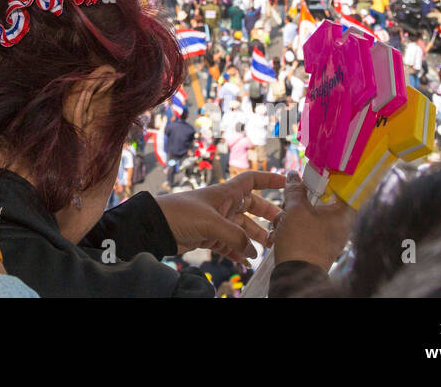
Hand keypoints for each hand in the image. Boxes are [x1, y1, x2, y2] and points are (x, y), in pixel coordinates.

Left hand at [157, 171, 283, 261]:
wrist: (155, 226)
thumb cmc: (180, 214)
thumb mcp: (211, 223)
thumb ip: (235, 236)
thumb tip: (252, 249)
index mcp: (224, 193)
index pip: (251, 181)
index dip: (268, 179)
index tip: (285, 182)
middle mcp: (222, 206)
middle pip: (251, 207)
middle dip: (267, 216)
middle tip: (281, 227)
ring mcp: (216, 222)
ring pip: (242, 229)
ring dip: (254, 238)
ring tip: (267, 249)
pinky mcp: (208, 237)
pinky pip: (229, 244)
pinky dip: (238, 252)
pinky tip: (246, 261)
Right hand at [272, 171, 354, 269]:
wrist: (296, 276)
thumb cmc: (301, 243)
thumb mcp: (295, 209)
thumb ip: (295, 190)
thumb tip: (293, 175)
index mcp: (343, 215)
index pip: (345, 189)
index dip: (332, 178)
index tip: (319, 172)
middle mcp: (340, 226)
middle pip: (322, 202)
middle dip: (300, 202)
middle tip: (290, 202)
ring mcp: (329, 238)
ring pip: (310, 217)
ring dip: (292, 216)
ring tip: (280, 225)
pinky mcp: (318, 247)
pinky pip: (306, 230)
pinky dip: (292, 229)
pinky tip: (279, 235)